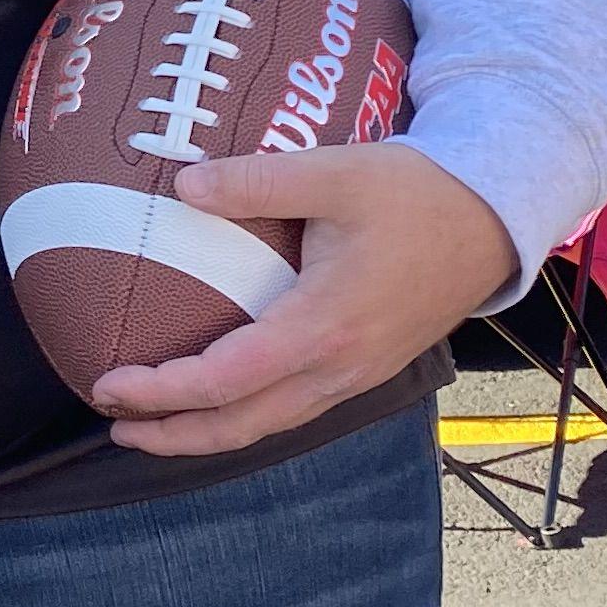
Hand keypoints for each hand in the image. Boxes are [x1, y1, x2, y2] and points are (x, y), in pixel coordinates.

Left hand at [88, 140, 513, 457]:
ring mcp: (356, 375)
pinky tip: (221, 400)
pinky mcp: (367, 368)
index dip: (162, 391)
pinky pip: (295, 409)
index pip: (225, 379)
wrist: (496, 215)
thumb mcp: (337, 172)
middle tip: (115, 424)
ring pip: (269, 425)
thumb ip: (257, 180)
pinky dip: (246, 416)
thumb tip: (183, 184)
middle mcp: (338, 367)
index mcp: (323, 326)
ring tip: (154, 426)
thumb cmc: (417, 191)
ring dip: (208, 433)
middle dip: (173, 434)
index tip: (109, 383)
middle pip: (241, 425)